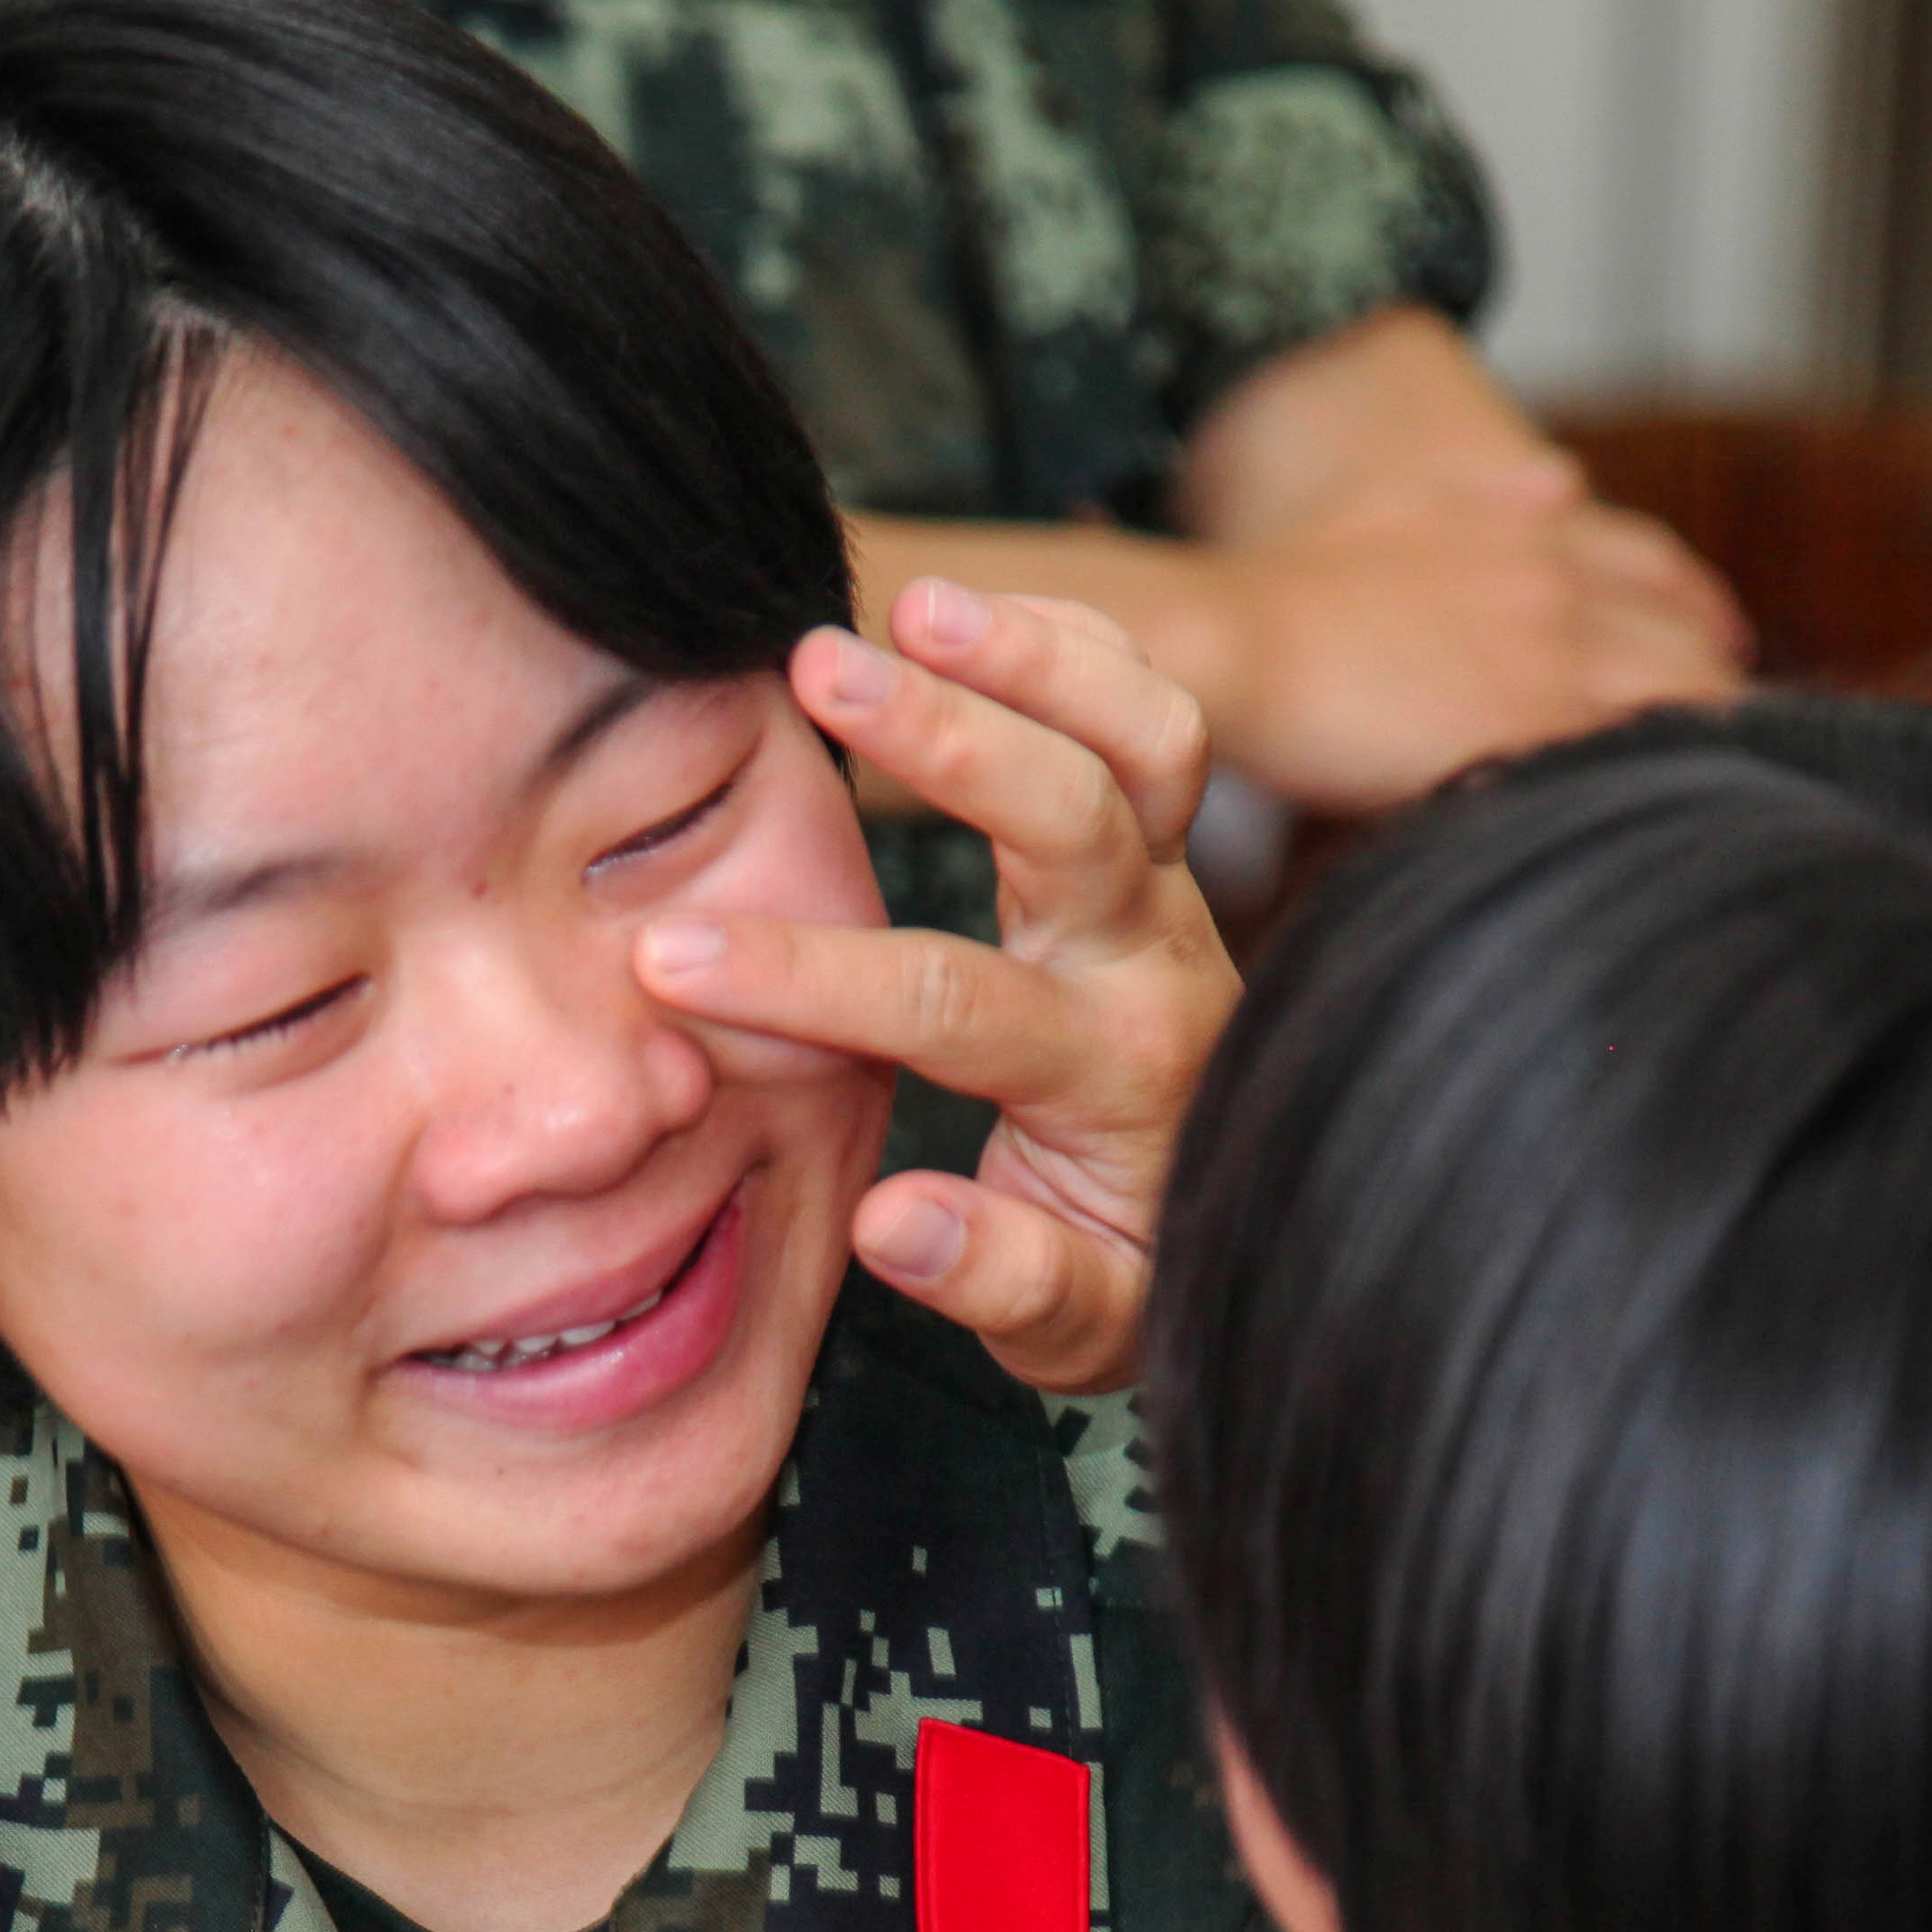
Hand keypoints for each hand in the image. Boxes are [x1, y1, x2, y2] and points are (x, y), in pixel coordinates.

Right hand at [636, 575, 1235, 1394]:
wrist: (1259, 1223)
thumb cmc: (1140, 1276)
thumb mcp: (1080, 1329)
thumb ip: (1003, 1281)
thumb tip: (890, 1222)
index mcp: (1117, 1078)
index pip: (951, 1005)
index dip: (806, 976)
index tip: (673, 957)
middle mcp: (1160, 964)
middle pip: (1078, 816)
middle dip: (945, 739)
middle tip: (816, 672)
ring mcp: (1176, 892)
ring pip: (1149, 736)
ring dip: (1033, 652)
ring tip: (906, 601)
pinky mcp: (1172, 848)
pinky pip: (1148, 714)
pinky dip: (1068, 645)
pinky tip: (958, 615)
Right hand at [1198, 451, 1743, 814]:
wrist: (1238, 638)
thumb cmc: (1287, 588)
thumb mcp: (1397, 502)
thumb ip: (1487, 495)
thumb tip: (1564, 475)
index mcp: (1525, 528)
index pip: (1647, 561)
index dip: (1694, 600)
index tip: (1723, 635)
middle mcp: (1555, 581)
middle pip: (1680, 630)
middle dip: (1718, 675)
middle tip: (1748, 726)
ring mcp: (1548, 653)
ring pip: (1677, 692)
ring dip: (1713, 734)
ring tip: (1738, 786)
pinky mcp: (1526, 725)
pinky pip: (1627, 756)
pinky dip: (1664, 781)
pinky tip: (1685, 817)